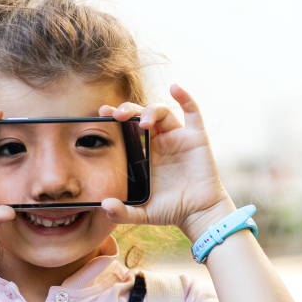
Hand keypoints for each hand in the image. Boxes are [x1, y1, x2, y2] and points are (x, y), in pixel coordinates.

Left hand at [97, 84, 231, 240]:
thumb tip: (104, 206)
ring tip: (144, 122)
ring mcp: (178, 137)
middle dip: (129, 110)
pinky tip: (175, 88)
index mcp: (146, 154)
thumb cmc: (172, 211)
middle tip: (117, 114)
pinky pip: (192, 112)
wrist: (199, 214)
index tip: (102, 114)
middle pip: (142, 115)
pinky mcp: (196, 137)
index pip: (128, 129)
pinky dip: (185, 97)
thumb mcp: (143, 213)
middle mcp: (161, 142)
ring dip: (151, 111)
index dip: (116, 118)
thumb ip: (123, 212)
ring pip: (163, 112)